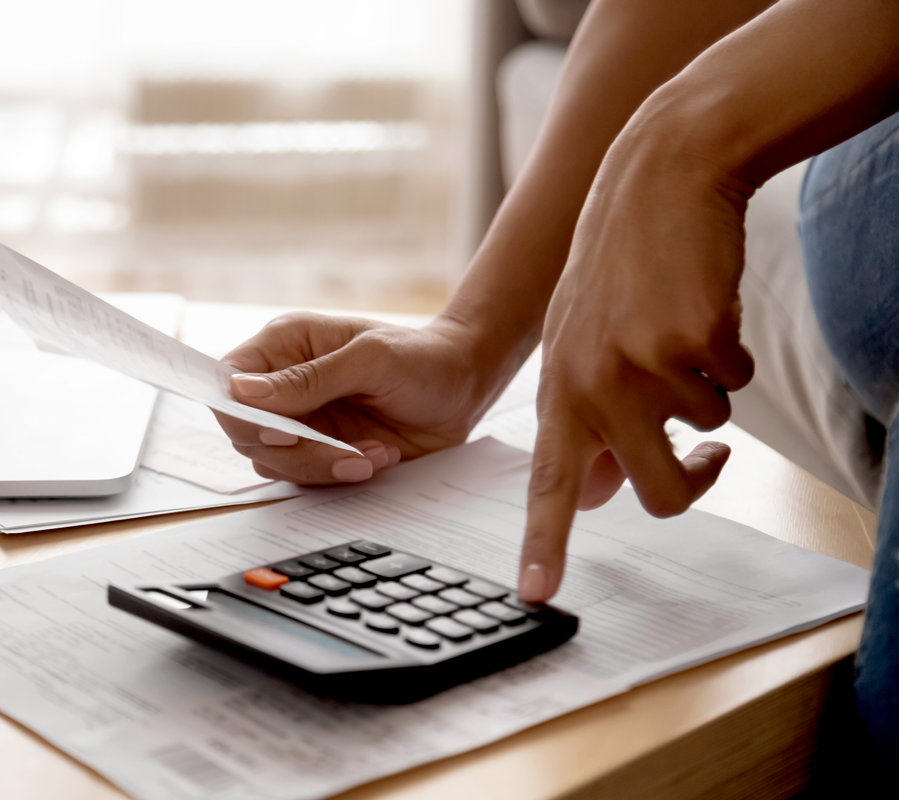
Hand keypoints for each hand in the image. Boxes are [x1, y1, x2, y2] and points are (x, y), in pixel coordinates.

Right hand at [216, 313, 502, 483]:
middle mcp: (284, 385)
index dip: (241, 415)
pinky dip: (342, 475)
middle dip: (295, 451)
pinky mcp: (321, 452)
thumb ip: (308, 378)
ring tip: (373, 453)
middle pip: (246, 432)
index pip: (229, 383)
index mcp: (284, 346)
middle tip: (341, 451)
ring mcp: (301, 421)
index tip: (280, 434)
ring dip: (323, 466)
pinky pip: (308, 478)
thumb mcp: (370, 359)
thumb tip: (242, 392)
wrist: (464, 388)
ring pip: (274, 463)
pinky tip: (379, 457)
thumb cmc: (421, 358)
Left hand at [519, 142, 754, 602]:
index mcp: (557, 390)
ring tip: (681, 332)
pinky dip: (731, 357)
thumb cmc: (620, 269)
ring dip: (710, 394)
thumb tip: (608, 491)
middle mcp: (591, 385)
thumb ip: (588, 416)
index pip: (548, 483)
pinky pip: (736, 386)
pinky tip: (701, 309)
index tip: (535, 594)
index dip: (544, 543)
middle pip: (659, 494)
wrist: (656, 179)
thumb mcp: (581, 342)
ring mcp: (641, 363)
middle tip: (710, 455)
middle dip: (695, 481)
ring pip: (708, 433)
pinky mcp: (693, 339)